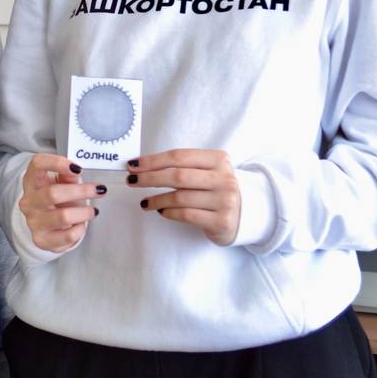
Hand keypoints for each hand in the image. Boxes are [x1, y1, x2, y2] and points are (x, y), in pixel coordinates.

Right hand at [19, 153, 104, 252]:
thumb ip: (68, 174)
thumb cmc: (56, 198)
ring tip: (93, 211)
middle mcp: (28, 201)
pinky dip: (80, 229)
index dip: (57, 163)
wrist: (46, 225)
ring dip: (84, 212)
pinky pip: (68, 235)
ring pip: (63, 216)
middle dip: (81, 191)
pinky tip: (81, 224)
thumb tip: (75, 171)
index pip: (37, 164)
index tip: (77, 168)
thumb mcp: (61, 182)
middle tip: (99, 190)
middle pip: (53, 193)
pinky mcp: (42, 240)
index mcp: (31, 181)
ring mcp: (33, 222)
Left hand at [126, 148, 240, 245]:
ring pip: (180, 197)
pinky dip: (169, 212)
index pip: (180, 156)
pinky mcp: (221, 221)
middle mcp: (224, 178)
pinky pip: (186, 214)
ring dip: (157, 199)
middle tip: (132, 181)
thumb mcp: (207, 171)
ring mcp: (225, 200)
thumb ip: (183, 166)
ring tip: (144, 202)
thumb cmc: (216, 189)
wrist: (245, 214)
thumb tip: (143, 166)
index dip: (153, 160)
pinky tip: (161, 211)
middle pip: (178, 176)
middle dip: (150, 178)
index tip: (134, 165)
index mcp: (219, 159)